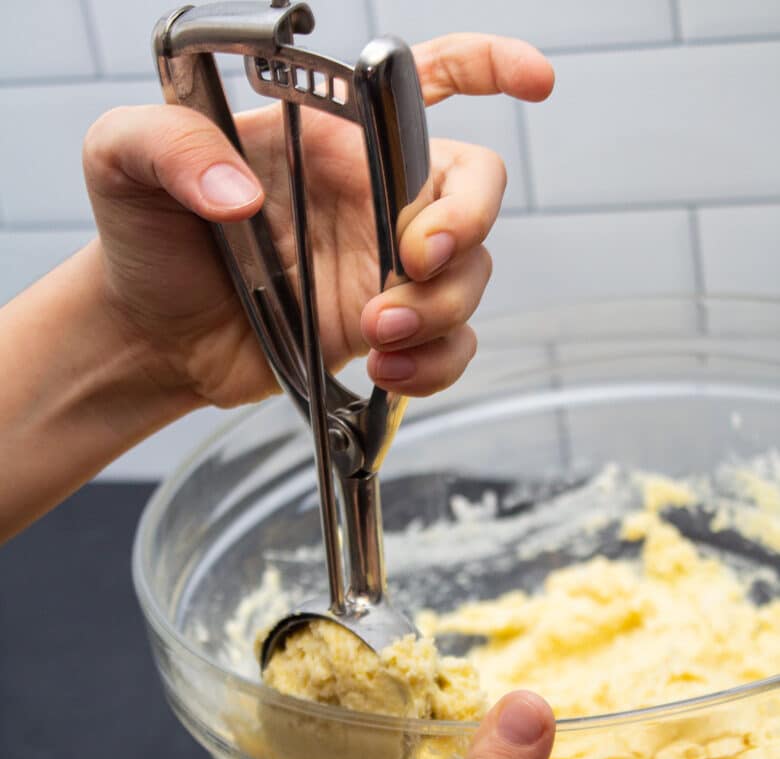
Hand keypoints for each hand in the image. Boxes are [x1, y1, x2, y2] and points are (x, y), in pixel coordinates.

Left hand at [82, 35, 553, 408]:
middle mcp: (373, 197)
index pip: (428, 82)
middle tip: (414, 261)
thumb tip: (239, 193)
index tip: (533, 80)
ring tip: (373, 332)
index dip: (492, 67)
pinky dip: (435, 365)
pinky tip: (389, 368)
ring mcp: (382, 267)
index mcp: (332, 138)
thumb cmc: (144, 236)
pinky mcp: (382, 330)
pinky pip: (448, 346)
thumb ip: (171, 148)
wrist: (150, 334)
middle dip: (464, 225)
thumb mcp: (122, 160)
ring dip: (439, 309)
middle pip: (473, 191)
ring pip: (469, 277)